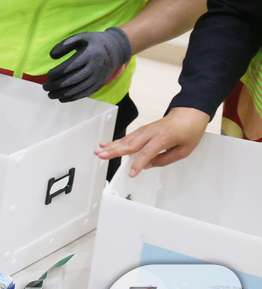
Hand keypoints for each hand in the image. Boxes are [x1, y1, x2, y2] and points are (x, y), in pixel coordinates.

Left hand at [44, 27, 130, 101]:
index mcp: (89, 55)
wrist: (116, 49)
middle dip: (57, 85)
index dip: (58, 73)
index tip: (48, 76)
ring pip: (79, 89)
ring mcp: (98, 77)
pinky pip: (85, 93)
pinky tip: (62, 99)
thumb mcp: (81, 37)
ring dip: (63, 94)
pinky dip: (73, 97)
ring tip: (50, 95)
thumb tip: (52, 56)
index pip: (71, 66)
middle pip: (73, 80)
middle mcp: (95, 68)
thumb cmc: (93, 42)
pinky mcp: (99, 84)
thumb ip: (65, 45)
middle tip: (45, 87)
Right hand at [95, 107, 209, 176]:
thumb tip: (147, 165)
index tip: (132, 173)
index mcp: (163, 138)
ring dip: (111, 146)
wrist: (189, 115)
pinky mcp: (142, 129)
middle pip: (130, 144)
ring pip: (126, 140)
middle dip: (114, 151)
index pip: (146, 153)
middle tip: (102, 156)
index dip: (138, 164)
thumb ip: (164, 160)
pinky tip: (108, 144)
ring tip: (99, 151)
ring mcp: (145, 129)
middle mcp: (151, 132)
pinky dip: (117, 141)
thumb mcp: (183, 151)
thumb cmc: (188, 131)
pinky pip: (128, 137)